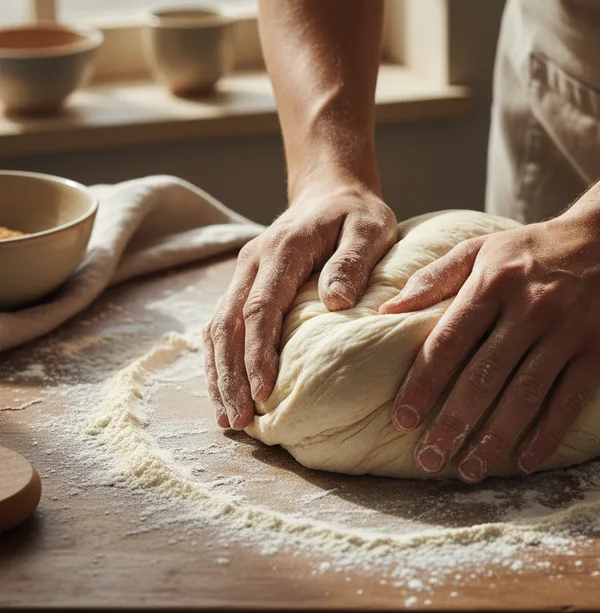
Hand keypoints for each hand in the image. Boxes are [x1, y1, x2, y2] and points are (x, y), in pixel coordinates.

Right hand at [205, 179, 396, 428]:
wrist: (331, 191)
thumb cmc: (355, 213)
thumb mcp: (368, 227)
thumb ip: (353, 260)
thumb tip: (336, 300)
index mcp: (281, 249)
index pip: (260, 307)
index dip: (258, 352)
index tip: (263, 391)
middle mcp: (252, 262)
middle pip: (228, 324)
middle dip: (230, 375)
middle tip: (239, 421)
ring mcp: (244, 273)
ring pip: (217, 329)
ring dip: (219, 374)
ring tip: (228, 419)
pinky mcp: (245, 285)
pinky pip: (222, 326)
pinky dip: (221, 361)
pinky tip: (227, 392)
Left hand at [379, 214, 599, 482]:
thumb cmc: (532, 250)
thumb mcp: (481, 248)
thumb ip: (434, 277)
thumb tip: (388, 309)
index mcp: (493, 282)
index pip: (449, 340)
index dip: (423, 383)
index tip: (402, 418)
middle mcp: (530, 308)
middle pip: (483, 376)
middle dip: (452, 422)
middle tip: (428, 458)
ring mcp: (567, 331)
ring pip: (524, 395)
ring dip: (494, 438)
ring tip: (468, 469)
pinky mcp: (599, 350)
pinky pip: (569, 401)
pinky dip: (546, 436)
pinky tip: (523, 462)